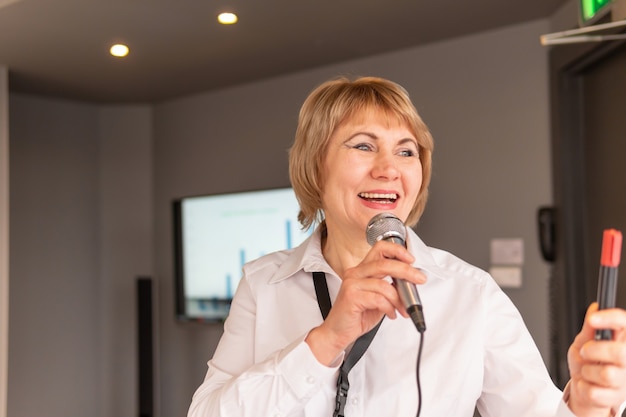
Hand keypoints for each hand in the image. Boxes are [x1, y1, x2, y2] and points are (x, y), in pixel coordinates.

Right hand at [305, 240, 426, 364]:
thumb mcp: (377, 297)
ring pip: (384, 284)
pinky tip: (390, 314)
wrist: (337, 332)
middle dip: (406, 271)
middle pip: (385, 263)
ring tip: (403, 309)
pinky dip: (389, 308)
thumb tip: (410, 283)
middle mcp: (355, 273)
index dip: (397, 251)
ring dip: (399, 299)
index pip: (379, 249)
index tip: (411, 260)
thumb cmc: (356, 315)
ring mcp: (352, 284)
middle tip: (419, 279)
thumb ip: (389, 287)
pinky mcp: (351, 297)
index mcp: (361, 269)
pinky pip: (379, 299)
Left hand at [567, 303, 625, 416]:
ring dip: (587, 371)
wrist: (582, 388)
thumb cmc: (585, 363)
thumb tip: (595, 308)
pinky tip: (587, 384)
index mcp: (621, 342)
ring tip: (587, 370)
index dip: (611, 318)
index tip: (593, 319)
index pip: (625, 324)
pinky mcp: (616, 397)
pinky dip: (583, 386)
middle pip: (621, 353)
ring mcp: (624, 380)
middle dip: (595, 350)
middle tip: (586, 352)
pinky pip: (595, 391)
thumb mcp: (582, 342)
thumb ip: (589, 328)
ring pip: (606, 374)